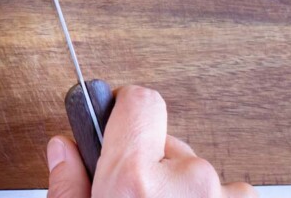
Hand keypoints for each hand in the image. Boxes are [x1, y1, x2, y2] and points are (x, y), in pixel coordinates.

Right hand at [47, 86, 255, 197]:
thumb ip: (69, 187)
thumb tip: (63, 149)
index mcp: (133, 183)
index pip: (138, 102)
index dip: (124, 110)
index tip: (117, 119)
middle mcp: (185, 183)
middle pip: (167, 143)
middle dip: (153, 165)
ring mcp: (222, 197)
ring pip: (198, 173)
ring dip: (184, 191)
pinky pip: (227, 194)